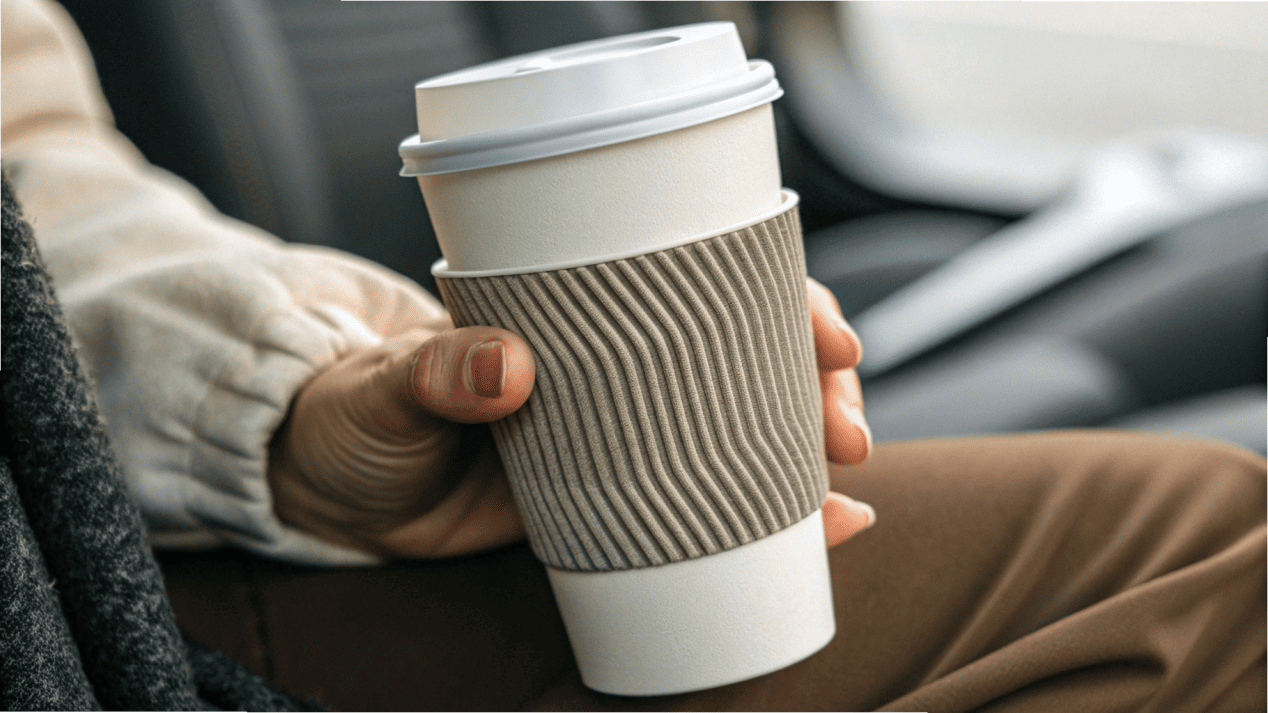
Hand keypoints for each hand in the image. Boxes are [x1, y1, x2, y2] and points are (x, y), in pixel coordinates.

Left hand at [268, 280, 874, 558]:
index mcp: (578, 315)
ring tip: (845, 494)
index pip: (700, 286)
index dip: (775, 300)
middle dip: (814, 387)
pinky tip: (814, 537)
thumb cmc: (355, 410)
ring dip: (805, 460)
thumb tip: (508, 367)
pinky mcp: (609, 505)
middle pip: (746, 360)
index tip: (825, 331)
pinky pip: (700, 510)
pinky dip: (760, 524)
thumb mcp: (387, 384)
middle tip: (845, 430)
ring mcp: (619, 439)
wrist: (329, 489)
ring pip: (739, 435)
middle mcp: (616, 370)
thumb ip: (436, 371)